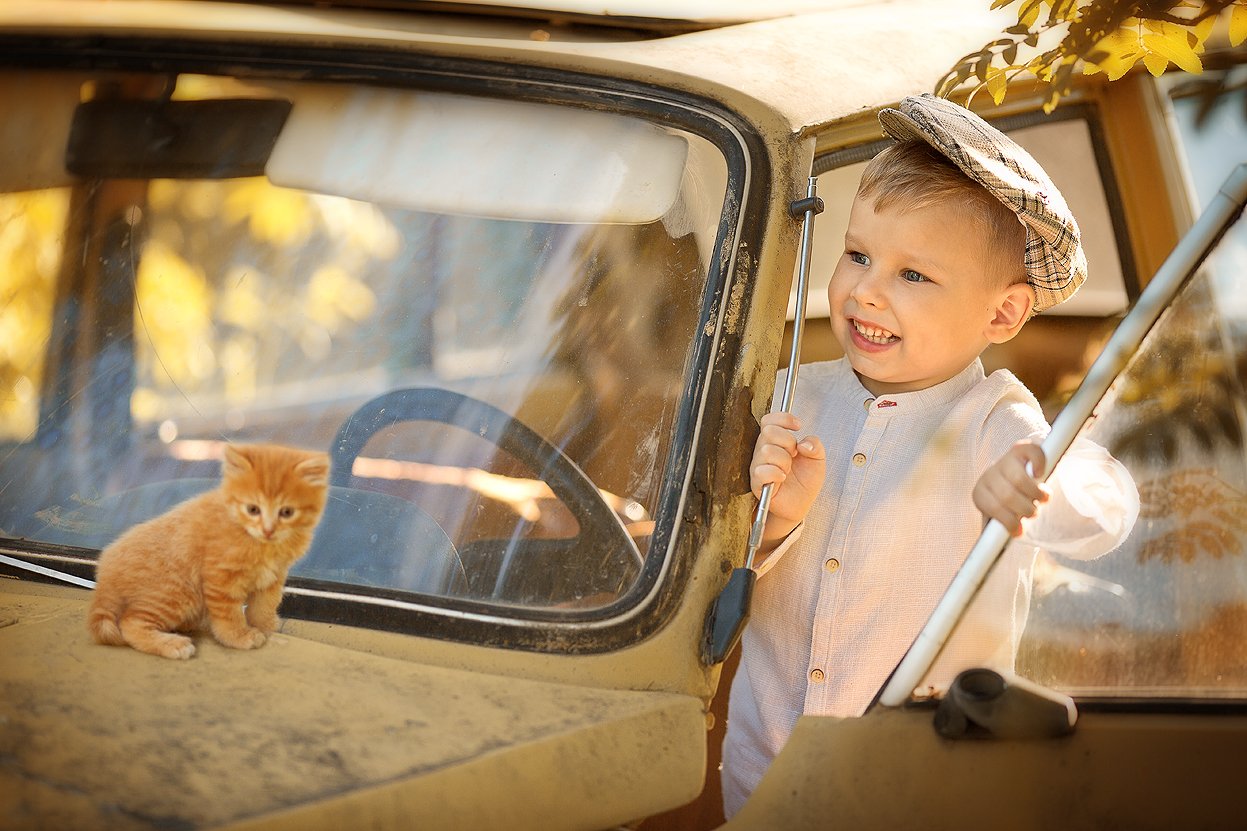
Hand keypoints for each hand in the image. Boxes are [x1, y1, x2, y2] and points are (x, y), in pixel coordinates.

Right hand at [750, 412, 825, 545]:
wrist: (802, 504)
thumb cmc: (805, 480)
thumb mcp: (818, 459)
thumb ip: (815, 445)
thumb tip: (804, 443)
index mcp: (775, 441)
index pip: (769, 420)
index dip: (783, 418)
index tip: (798, 426)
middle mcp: (763, 450)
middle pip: (768, 431)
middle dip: (787, 441)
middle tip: (794, 454)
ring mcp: (758, 466)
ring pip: (766, 451)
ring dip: (784, 461)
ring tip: (788, 470)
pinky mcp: (756, 483)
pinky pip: (761, 471)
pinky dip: (776, 474)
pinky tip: (782, 478)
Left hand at [974, 440, 1048, 536]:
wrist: (1010, 477)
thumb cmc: (1006, 505)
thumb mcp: (997, 519)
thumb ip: (997, 533)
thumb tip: (991, 555)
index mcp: (980, 494)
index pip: (994, 508)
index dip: (1009, 521)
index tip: (1019, 530)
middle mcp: (989, 475)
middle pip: (1008, 495)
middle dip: (1026, 509)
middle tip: (1032, 512)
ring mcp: (1004, 460)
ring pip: (1020, 479)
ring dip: (1036, 494)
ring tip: (1041, 499)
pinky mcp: (1020, 449)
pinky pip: (1032, 451)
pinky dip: (1039, 463)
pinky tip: (1040, 473)